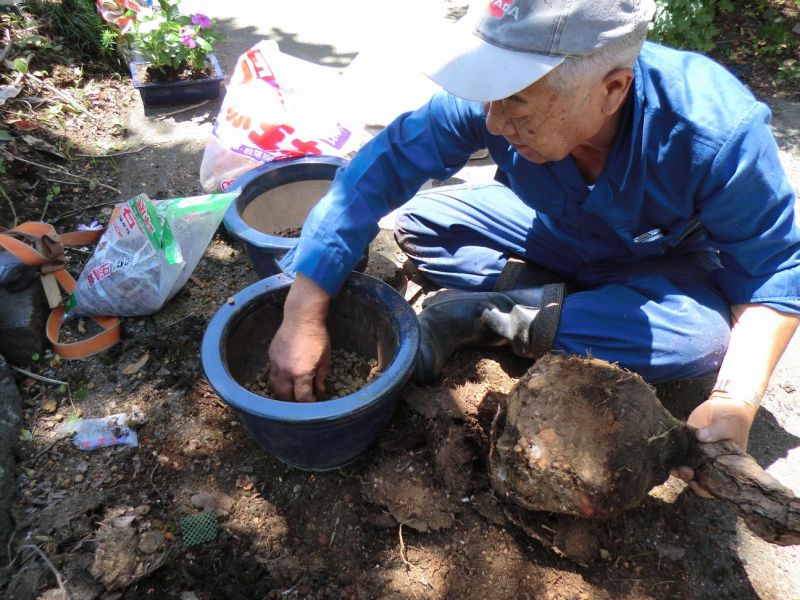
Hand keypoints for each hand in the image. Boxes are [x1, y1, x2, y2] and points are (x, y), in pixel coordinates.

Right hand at [267, 274, 330, 401]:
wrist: (301, 317)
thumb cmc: (317, 336)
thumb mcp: (325, 358)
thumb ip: (322, 376)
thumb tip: (320, 389)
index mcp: (301, 373)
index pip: (302, 397)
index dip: (308, 404)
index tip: (313, 404)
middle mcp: (285, 371)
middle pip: (284, 396)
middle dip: (292, 403)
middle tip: (300, 402)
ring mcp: (276, 364)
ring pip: (273, 387)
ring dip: (281, 393)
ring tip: (289, 394)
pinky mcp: (271, 356)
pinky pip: (270, 374)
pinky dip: (276, 380)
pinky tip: (284, 380)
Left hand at [671, 392, 757, 496]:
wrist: (724, 405)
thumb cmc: (732, 418)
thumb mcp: (728, 424)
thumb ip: (716, 431)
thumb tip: (701, 436)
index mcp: (727, 464)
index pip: (718, 483)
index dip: (707, 487)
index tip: (697, 480)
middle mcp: (713, 463)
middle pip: (701, 479)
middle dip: (690, 479)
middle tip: (684, 471)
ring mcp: (700, 455)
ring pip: (689, 470)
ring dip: (680, 472)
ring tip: (674, 468)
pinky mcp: (689, 445)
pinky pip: (681, 457)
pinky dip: (674, 460)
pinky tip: (668, 460)